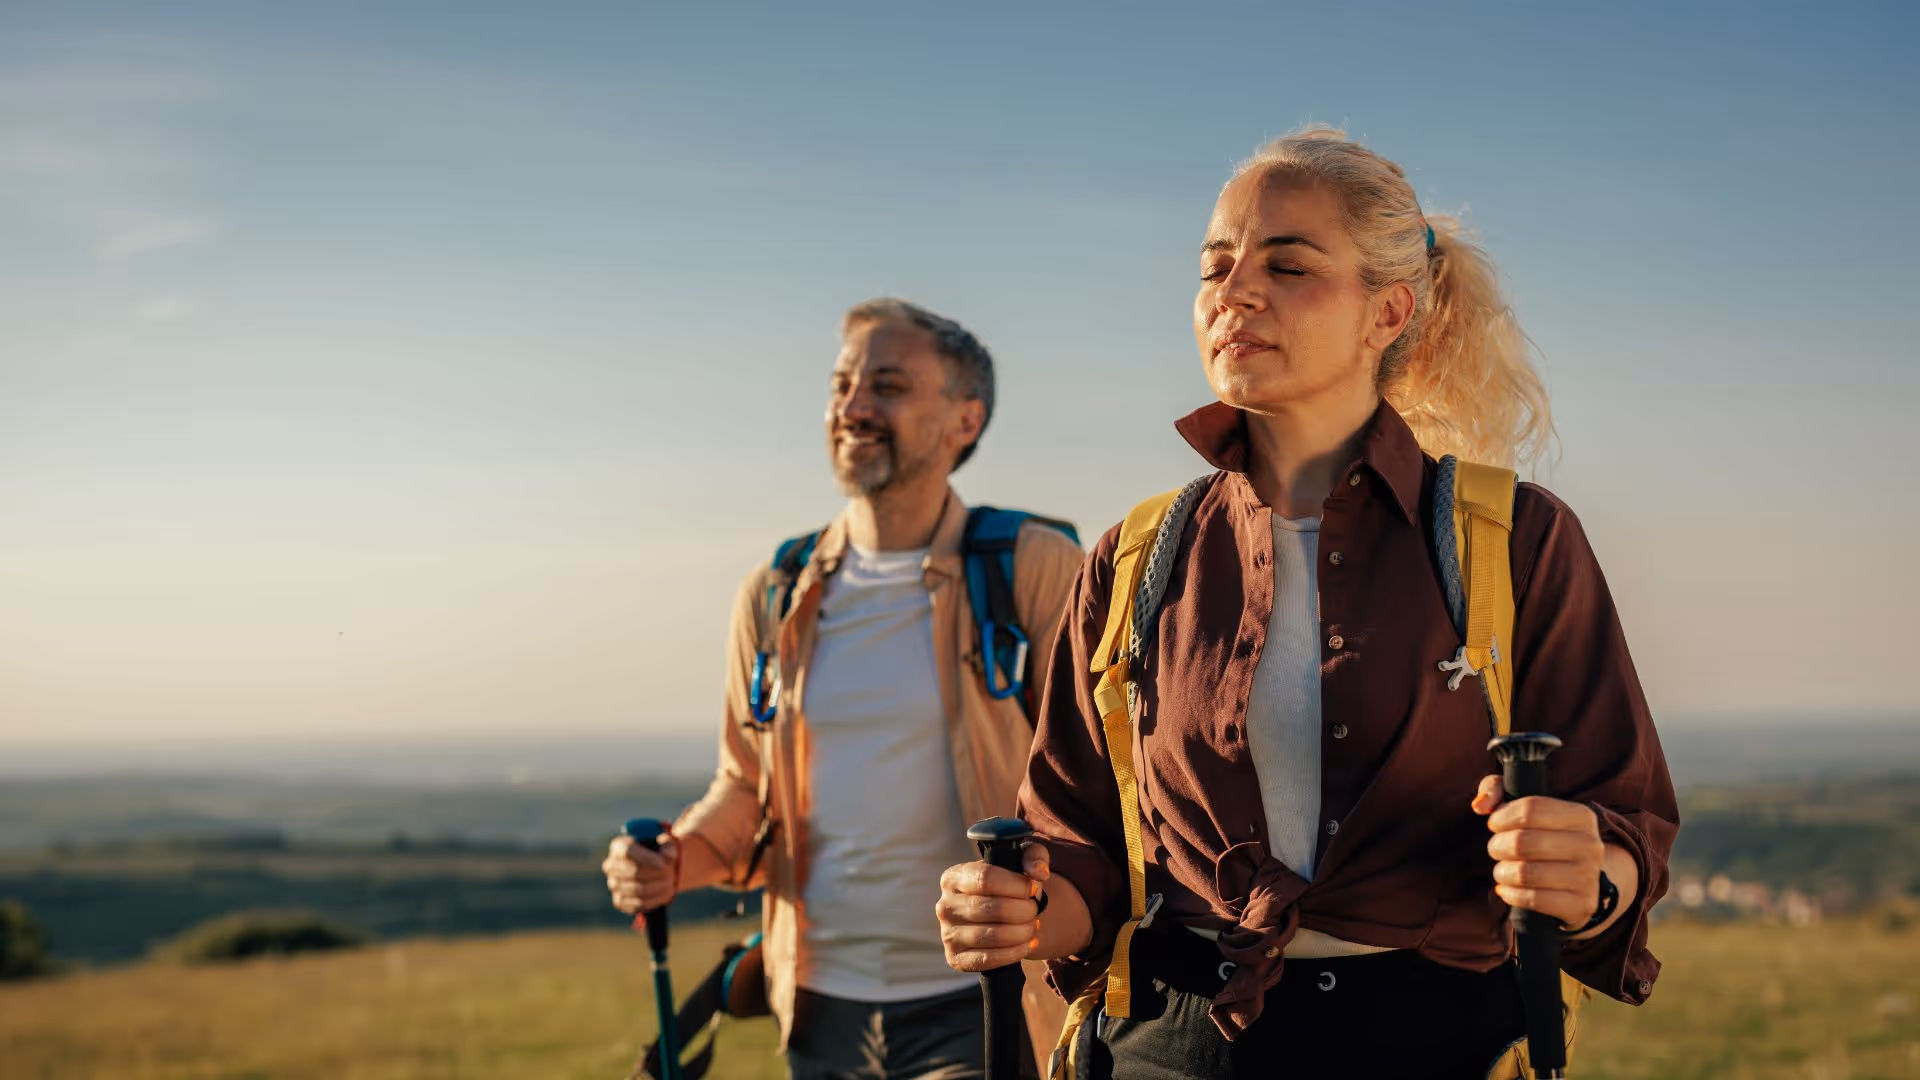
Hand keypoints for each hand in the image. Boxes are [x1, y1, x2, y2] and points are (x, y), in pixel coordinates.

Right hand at [603, 834, 678, 915]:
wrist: (651, 869)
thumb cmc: (657, 853)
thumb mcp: (664, 845)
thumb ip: (668, 848)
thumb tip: (668, 857)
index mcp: (618, 846)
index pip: (627, 851)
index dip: (646, 858)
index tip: (664, 864)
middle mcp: (611, 865)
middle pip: (634, 872)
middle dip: (657, 875)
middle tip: (672, 876)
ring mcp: (613, 885)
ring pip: (637, 890)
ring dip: (658, 889)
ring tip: (671, 885)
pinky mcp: (619, 901)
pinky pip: (637, 905)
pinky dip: (655, 901)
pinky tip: (666, 895)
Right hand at [936, 841, 1048, 971]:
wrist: (994, 916)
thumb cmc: (1007, 884)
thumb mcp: (1019, 860)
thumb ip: (1033, 857)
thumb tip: (1039, 873)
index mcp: (953, 877)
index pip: (985, 878)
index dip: (1016, 885)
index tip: (1033, 888)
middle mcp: (945, 905)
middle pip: (993, 908)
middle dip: (1024, 910)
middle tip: (1035, 910)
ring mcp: (948, 934)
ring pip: (993, 936)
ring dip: (1022, 932)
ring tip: (1033, 926)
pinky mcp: (955, 958)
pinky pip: (988, 959)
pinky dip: (1014, 953)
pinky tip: (1027, 944)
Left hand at [1473, 775, 1603, 930]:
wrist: (1578, 881)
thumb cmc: (1542, 836)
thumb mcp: (1524, 806)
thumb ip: (1496, 789)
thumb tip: (1480, 805)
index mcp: (1581, 815)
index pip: (1530, 809)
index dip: (1501, 817)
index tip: (1495, 824)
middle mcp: (1590, 845)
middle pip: (1522, 842)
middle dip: (1497, 846)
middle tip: (1496, 849)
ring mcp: (1588, 877)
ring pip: (1524, 873)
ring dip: (1502, 872)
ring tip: (1503, 869)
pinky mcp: (1581, 905)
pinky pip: (1532, 900)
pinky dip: (1511, 894)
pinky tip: (1508, 889)